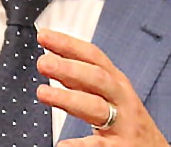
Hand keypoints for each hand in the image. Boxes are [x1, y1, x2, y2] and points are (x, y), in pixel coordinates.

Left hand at [36, 29, 169, 146]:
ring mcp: (123, 124)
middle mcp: (122, 99)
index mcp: (117, 82)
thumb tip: (53, 62)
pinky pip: (99, 145)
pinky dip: (80, 145)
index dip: (69, 44)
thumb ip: (84, 82)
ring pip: (96, 108)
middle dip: (69, 68)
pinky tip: (63, 144)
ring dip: (68, 98)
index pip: (93, 57)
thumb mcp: (112, 96)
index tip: (44, 35)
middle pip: (96, 78)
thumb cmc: (128, 123)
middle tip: (43, 62)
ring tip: (42, 93)